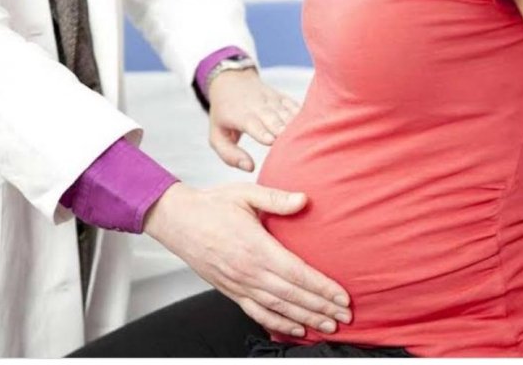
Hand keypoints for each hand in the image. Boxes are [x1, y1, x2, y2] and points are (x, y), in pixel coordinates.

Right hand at [144, 182, 351, 336]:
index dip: (322, 287)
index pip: (297, 273)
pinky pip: (257, 312)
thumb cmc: (211, 206)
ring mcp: (238, 284)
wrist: (177, 221)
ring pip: (278, 308)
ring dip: (305, 319)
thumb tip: (304, 199)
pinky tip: (294, 329)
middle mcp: (249, 271)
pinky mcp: (230, 290)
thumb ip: (276, 198)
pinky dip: (277, 324)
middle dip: (321, 307)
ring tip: (327, 326)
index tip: (342, 297)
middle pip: (292, 295)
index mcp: (256, 247)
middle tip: (345, 317)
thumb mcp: (245, 194)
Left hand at [208, 69, 300, 171]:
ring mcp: (272, 100)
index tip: (271, 141)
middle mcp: (257, 105)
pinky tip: (315, 127)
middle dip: (283, 129)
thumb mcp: (217, 135)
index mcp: (238, 115)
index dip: (262, 132)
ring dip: (296, 125)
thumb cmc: (224, 115)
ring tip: (308, 138)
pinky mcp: (283, 98)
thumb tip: (250, 167)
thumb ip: (229, 155)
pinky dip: (304, 116)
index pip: (252, 123)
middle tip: (293, 143)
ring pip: (286, 112)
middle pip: (273, 118)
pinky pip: (296, 106)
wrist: (231, 81)